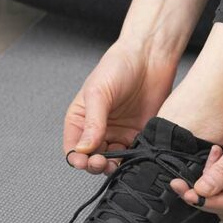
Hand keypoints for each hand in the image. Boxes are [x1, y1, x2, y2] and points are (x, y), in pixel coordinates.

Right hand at [64, 41, 175, 173]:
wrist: (149, 57)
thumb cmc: (117, 67)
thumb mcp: (98, 93)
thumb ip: (92, 123)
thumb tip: (82, 149)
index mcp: (80, 120)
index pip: (73, 148)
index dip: (77, 159)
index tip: (85, 162)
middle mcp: (97, 130)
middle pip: (91, 158)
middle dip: (95, 165)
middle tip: (102, 163)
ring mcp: (118, 133)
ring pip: (112, 160)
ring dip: (113, 165)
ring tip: (117, 162)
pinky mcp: (138, 135)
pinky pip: (133, 154)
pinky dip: (133, 159)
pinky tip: (134, 155)